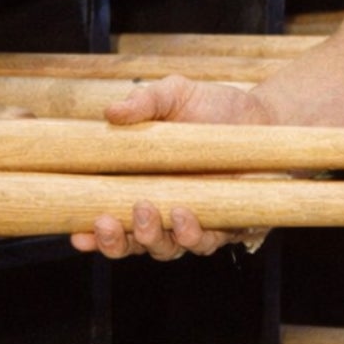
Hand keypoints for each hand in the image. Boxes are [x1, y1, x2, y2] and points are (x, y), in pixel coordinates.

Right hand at [70, 74, 270, 262]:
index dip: (92, 235)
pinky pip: (208, 242)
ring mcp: (198, 221)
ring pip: (167, 248)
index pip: (111, 221)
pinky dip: (193, 236)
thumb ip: (144, 101)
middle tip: (107, 221)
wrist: (268, 116)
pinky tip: (185, 216)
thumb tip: (110, 113)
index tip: (76, 233)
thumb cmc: (215, 107)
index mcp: (142, 187)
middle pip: (133, 244)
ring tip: (146, 211)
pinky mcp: (230, 225)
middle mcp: (166, 212)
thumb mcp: (176, 94)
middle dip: (116, 242)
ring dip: (152, 238)